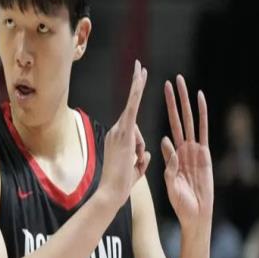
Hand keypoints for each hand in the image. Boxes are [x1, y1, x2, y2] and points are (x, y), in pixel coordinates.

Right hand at [99, 60, 150, 209]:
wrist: (111, 193)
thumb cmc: (122, 185)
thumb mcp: (136, 170)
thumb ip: (141, 159)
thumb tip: (147, 153)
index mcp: (118, 139)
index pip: (130, 120)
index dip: (134, 98)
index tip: (138, 80)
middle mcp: (115, 132)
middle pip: (133, 117)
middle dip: (135, 89)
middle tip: (139, 65)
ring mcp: (118, 131)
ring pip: (135, 122)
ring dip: (138, 148)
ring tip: (132, 165)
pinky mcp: (124, 132)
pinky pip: (132, 108)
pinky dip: (136, 92)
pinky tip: (140, 75)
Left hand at [161, 75, 213, 234]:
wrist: (195, 214)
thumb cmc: (180, 201)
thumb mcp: (169, 181)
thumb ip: (168, 162)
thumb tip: (163, 140)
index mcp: (173, 154)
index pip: (168, 127)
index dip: (165, 116)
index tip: (159, 101)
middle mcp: (184, 148)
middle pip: (178, 118)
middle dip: (174, 100)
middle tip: (171, 80)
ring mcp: (195, 150)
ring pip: (189, 120)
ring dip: (185, 101)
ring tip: (182, 83)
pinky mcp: (204, 154)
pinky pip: (202, 131)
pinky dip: (201, 114)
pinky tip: (200, 99)